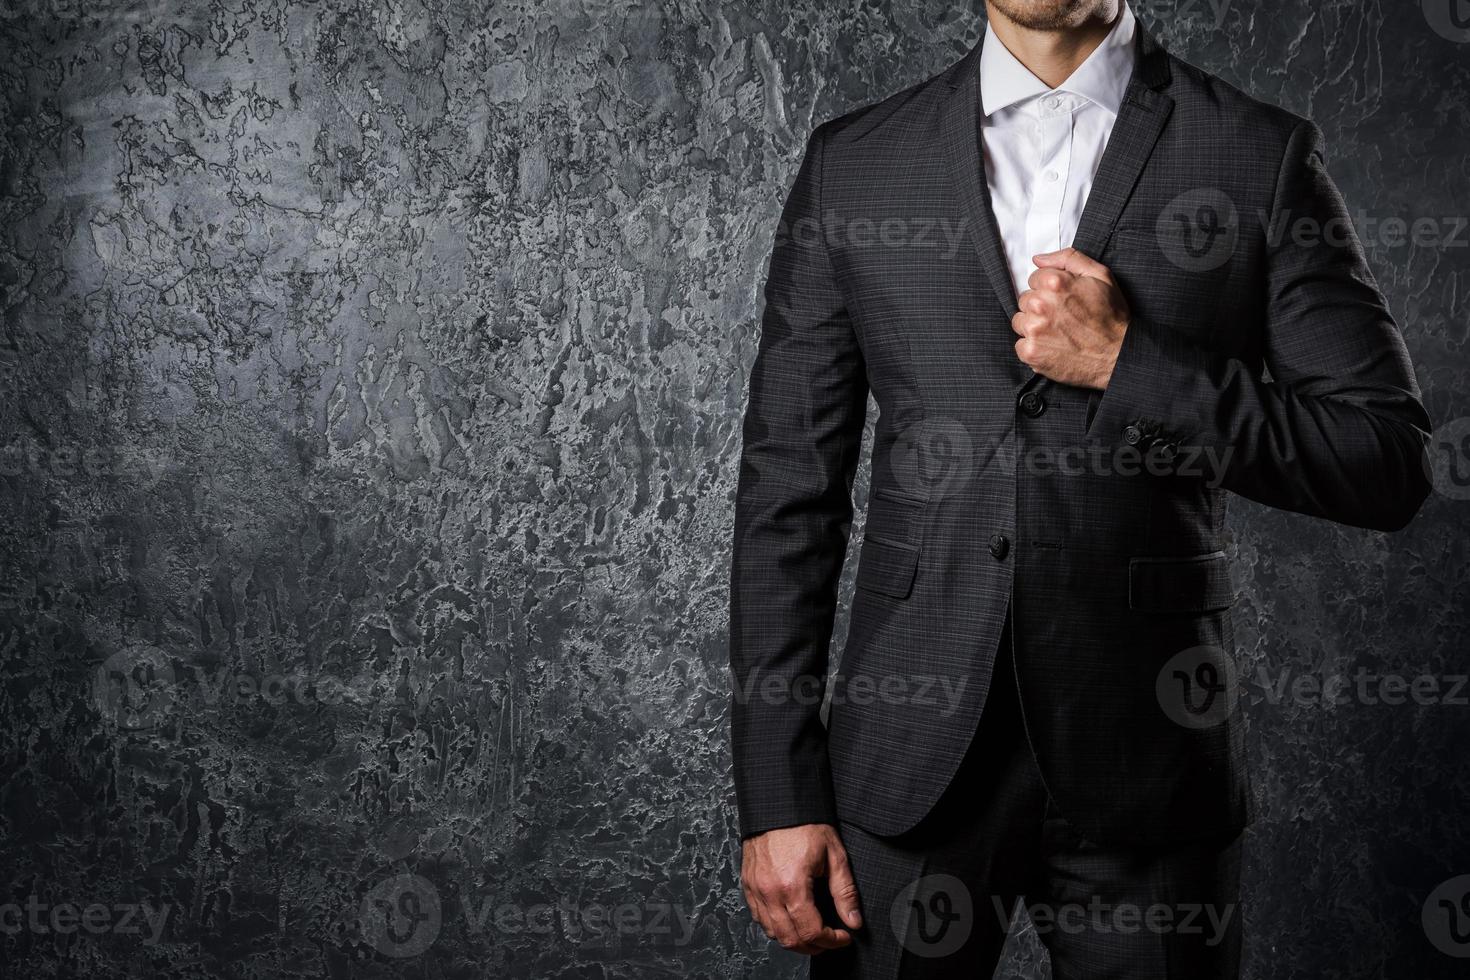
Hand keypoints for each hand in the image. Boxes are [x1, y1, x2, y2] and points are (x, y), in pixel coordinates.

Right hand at [741, 823, 861, 954]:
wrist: (778, 804)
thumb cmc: (804, 824)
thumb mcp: (834, 854)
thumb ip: (845, 891)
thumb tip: (853, 920)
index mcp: (792, 885)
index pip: (811, 932)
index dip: (831, 940)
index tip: (843, 936)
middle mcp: (769, 891)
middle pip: (790, 940)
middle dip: (814, 946)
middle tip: (830, 939)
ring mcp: (755, 889)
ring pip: (772, 933)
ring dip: (794, 939)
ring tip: (812, 932)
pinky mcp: (748, 885)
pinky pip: (759, 918)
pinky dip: (776, 926)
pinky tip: (790, 918)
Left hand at [1012, 247, 1130, 389]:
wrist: (1117, 355)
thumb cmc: (1111, 316)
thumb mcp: (1100, 275)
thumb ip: (1068, 259)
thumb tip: (1039, 259)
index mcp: (1055, 283)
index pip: (1034, 278)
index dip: (1050, 288)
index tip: (1063, 298)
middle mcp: (1041, 305)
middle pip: (1025, 299)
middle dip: (1041, 306)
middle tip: (1063, 316)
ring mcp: (1034, 330)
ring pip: (1020, 321)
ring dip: (1034, 326)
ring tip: (1059, 332)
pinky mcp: (1030, 352)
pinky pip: (1020, 344)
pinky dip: (1034, 346)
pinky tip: (1054, 346)